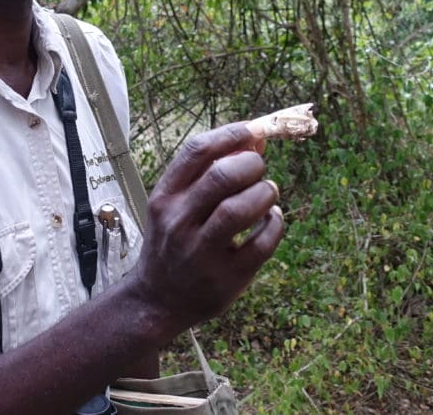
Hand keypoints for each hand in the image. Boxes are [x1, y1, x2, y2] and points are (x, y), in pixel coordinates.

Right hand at [127, 122, 284, 337]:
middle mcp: (178, 222)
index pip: (197, 151)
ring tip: (267, 193)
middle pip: (222, 176)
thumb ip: (207, 173)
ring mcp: (201, 252)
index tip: (253, 132)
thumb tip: (255, 141)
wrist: (156, 300)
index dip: (231, 134)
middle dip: (251, 165)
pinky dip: (275, 223)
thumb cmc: (173, 242)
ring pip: (240, 208)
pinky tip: (271, 220)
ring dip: (265, 193)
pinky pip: (262, 243)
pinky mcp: (226, 278)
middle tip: (259, 170)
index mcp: (164, 197)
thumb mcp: (175, 205)